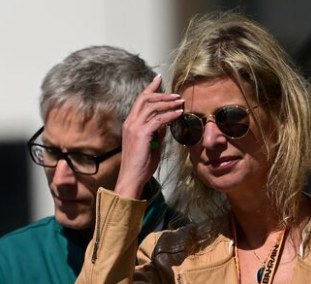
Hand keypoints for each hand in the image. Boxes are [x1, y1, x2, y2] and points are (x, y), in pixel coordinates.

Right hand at [114, 75, 183, 200]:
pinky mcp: (141, 134)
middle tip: (176, 95)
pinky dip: (170, 115)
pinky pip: (158, 119)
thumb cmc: (141, 165)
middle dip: (162, 94)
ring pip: (152, 106)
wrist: (132, 178)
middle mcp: (130, 122)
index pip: (140, 100)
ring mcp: (134, 127)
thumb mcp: (151, 144)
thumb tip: (166, 122)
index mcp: (130, 124)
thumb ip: (157, 131)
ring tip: (180, 102)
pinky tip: (179, 114)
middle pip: (145, 98)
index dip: (150, 88)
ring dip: (168, 102)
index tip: (158, 79)